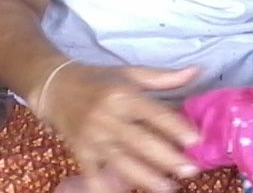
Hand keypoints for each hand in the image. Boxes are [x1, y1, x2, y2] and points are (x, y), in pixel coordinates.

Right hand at [36, 62, 201, 192]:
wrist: (55, 89)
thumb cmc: (99, 80)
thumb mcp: (131, 73)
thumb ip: (164, 77)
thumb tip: (197, 71)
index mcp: (123, 96)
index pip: (154, 114)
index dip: (176, 127)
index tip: (197, 140)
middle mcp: (108, 118)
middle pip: (140, 142)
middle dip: (167, 158)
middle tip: (191, 170)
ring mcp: (92, 138)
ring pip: (121, 162)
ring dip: (146, 177)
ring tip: (169, 187)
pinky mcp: (80, 153)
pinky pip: (94, 175)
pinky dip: (106, 188)